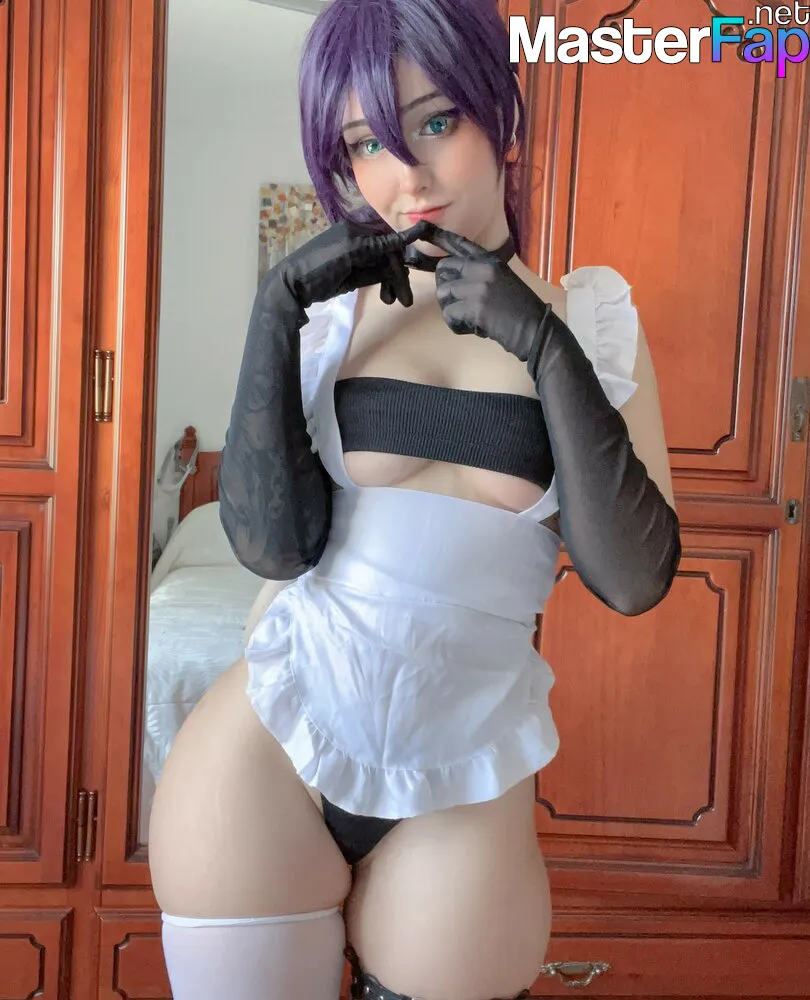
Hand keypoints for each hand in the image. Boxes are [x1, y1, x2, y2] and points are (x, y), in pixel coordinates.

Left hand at [277, 219, 433, 308]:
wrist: (293, 285)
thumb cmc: (318, 264)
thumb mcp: (349, 252)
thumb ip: (376, 246)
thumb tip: (401, 240)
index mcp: (356, 231)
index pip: (387, 238)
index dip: (405, 242)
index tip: (426, 232)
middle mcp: (359, 241)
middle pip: (387, 255)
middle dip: (397, 275)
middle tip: (406, 298)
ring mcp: (356, 258)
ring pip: (383, 268)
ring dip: (391, 283)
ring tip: (392, 301)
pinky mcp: (354, 273)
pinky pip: (375, 276)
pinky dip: (382, 285)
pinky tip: (385, 297)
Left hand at [420, 225, 554, 362]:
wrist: (536, 329)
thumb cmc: (520, 311)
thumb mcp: (502, 282)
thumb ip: (480, 275)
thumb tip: (452, 280)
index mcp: (490, 261)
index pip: (459, 244)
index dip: (439, 236)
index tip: (423, 226)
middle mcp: (483, 268)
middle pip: (442, 271)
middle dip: (446, 290)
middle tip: (461, 304)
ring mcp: (479, 286)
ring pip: (443, 294)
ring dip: (452, 310)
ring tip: (471, 318)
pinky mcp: (475, 306)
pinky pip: (449, 315)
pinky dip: (458, 325)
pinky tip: (475, 327)